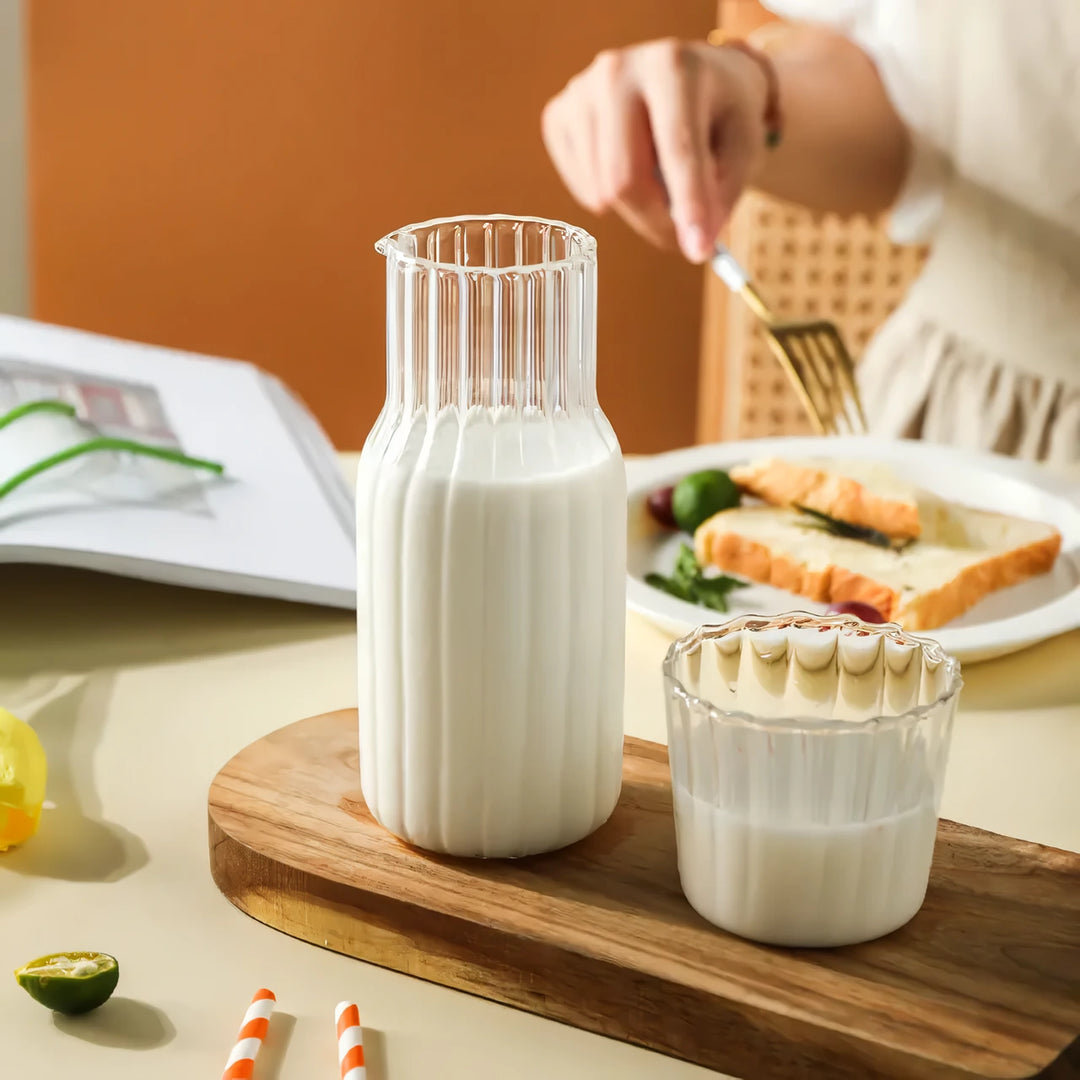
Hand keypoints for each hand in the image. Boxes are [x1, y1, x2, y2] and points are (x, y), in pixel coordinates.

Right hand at [541, 39, 768, 262]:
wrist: (688, 73)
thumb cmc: (718, 109)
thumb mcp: (742, 144)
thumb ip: (722, 193)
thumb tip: (693, 244)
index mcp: (672, 66)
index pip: (677, 149)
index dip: (689, 206)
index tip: (698, 251)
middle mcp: (618, 70)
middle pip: (624, 179)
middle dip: (655, 220)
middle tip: (679, 235)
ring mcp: (580, 91)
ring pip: (599, 190)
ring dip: (635, 208)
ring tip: (659, 183)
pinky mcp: (558, 114)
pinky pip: (579, 185)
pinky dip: (606, 196)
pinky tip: (629, 171)